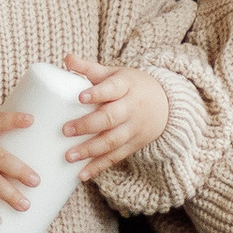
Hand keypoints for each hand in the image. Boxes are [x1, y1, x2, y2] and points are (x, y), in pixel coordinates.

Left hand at [58, 56, 169, 174]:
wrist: (166, 104)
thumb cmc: (131, 86)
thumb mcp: (115, 73)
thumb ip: (90, 68)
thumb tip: (66, 57)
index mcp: (126, 86)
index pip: (112, 89)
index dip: (97, 93)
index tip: (80, 97)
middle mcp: (131, 108)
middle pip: (110, 118)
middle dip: (87, 125)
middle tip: (65, 130)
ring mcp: (134, 129)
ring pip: (112, 141)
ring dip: (90, 150)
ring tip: (69, 156)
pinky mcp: (133, 145)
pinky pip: (116, 157)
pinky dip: (99, 167)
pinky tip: (82, 174)